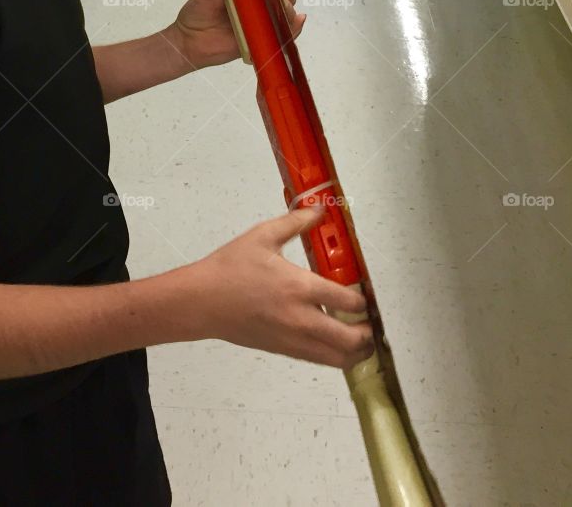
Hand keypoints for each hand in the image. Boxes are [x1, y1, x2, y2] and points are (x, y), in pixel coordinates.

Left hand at [167, 0, 304, 70]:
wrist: (191, 44)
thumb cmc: (197, 14)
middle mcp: (256, 2)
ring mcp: (261, 20)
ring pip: (285, 11)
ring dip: (289, 10)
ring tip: (282, 13)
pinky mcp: (262, 37)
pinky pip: (283, 33)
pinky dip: (295, 28)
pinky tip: (298, 22)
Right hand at [189, 207, 373, 369]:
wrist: (203, 301)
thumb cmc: (231, 267)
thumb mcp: (263, 236)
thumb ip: (295, 222)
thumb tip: (320, 210)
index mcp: (300, 287)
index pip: (348, 301)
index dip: (363, 300)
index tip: (364, 293)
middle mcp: (302, 319)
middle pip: (351, 339)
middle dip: (367, 333)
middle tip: (368, 321)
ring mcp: (293, 340)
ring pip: (338, 359)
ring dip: (355, 350)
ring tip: (358, 337)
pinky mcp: (283, 351)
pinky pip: (319, 360)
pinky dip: (334, 355)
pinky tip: (334, 342)